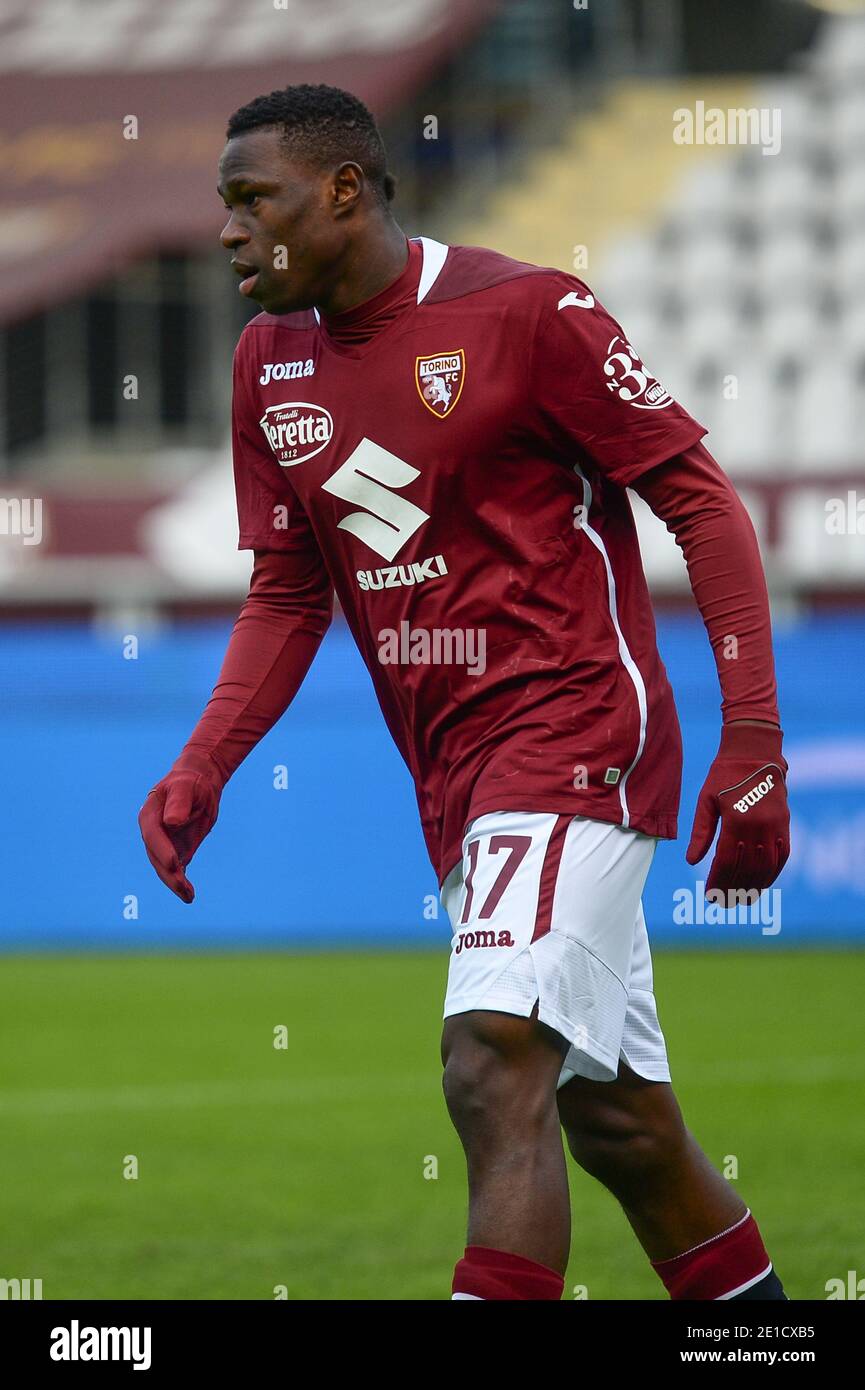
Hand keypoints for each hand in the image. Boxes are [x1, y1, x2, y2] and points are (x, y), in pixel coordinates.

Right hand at [138, 749, 223, 902]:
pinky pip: (177, 869)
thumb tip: (172, 822)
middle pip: (156, 857)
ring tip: (189, 896)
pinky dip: (181, 883)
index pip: (153, 836)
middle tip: (184, 887)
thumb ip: (178, 803)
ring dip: (175, 883)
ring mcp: (163, 844)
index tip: (174, 863)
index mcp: (150, 816)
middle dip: (169, 874)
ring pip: (165, 868)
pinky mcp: (176, 851)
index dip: (162, 850)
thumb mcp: (185, 787)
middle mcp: (152, 833)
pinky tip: (189, 894)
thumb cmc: (190, 783)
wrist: (199, 784)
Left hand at [686, 722, 789, 896]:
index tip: (709, 895)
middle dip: (733, 889)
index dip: (718, 881)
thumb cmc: (724, 776)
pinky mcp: (784, 824)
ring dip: (754, 886)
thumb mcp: (706, 801)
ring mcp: (775, 827)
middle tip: (722, 903)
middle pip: (746, 868)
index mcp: (737, 821)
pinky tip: (762, 884)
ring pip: (766, 866)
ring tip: (742, 900)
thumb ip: (701, 833)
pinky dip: (773, 872)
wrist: (754, 753)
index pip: (727, 862)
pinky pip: (782, 855)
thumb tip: (691, 861)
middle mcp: (759, 827)